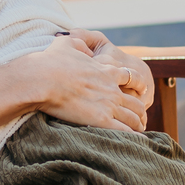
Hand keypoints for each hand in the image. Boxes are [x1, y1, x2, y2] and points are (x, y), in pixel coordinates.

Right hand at [11, 31, 147, 131]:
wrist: (43, 79)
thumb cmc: (50, 61)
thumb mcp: (66, 43)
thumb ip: (77, 41)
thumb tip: (79, 43)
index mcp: (106, 71)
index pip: (131, 77)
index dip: (138, 84)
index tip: (142, 90)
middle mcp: (112, 88)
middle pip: (136, 102)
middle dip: (141, 111)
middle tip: (141, 119)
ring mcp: (108, 104)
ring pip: (133, 118)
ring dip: (138, 126)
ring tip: (138, 132)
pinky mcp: (101, 120)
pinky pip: (125, 131)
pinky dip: (134, 137)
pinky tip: (138, 143)